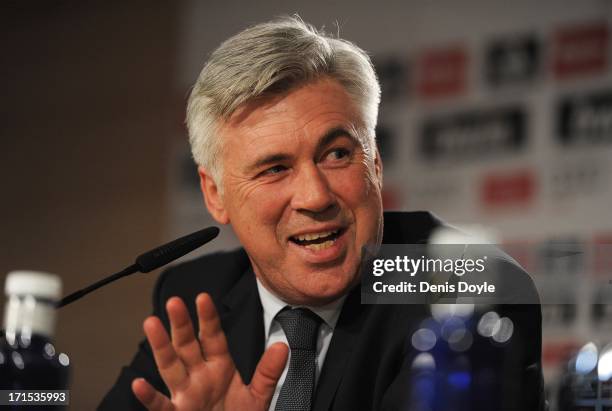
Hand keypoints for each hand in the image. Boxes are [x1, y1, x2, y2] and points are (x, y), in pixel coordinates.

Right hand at [131, 293, 287, 410]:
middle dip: (181, 324)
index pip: (212, 337)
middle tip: (174, 302)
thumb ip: (268, 371)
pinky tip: (139, 384)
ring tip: (151, 324)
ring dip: (160, 346)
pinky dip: (149, 396)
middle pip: (187, 345)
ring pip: (170, 366)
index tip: (202, 298)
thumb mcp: (257, 396)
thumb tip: (282, 346)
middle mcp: (199, 376)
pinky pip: (161, 406)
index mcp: (219, 367)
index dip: (208, 318)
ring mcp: (185, 394)